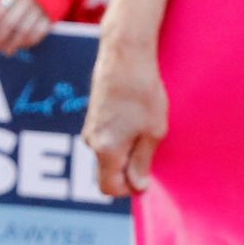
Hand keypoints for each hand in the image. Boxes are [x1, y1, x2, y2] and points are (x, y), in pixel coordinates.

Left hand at [0, 0, 53, 55]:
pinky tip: (20, 47)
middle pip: (10, 23)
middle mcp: (28, 0)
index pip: (0, 12)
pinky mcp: (48, 20)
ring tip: (6, 51)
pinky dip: (27, 43)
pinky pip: (36, 35)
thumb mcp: (9, 2)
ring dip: (13, 44)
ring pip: (23, 31)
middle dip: (1, 38)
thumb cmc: (19, 4)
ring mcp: (40, 10)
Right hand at [83, 34, 167, 195]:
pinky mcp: (93, 115)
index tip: (147, 175)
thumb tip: (137, 186)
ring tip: (145, 125)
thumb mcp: (153, 132)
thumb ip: (143, 162)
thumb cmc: (143, 92)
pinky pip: (106, 138)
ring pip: (108, 154)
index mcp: (106, 151)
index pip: (109, 189)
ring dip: (126, 150)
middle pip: (107, 172)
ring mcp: (90, 127)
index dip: (129, 189)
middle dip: (128, 169)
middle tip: (151, 145)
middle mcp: (92, 142)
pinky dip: (121, 136)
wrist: (125, 55)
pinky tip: (137, 115)